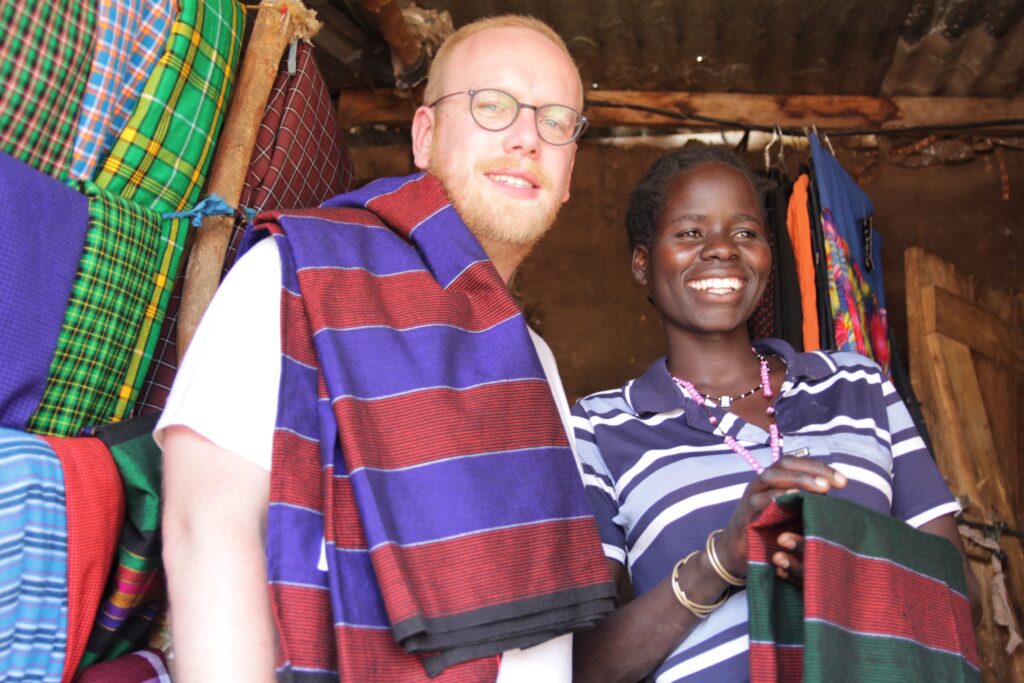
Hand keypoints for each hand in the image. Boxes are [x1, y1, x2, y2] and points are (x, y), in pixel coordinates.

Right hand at [715, 456, 846, 578]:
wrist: (739, 554)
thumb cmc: (770, 532)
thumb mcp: (791, 513)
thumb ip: (807, 501)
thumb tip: (833, 491)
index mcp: (774, 480)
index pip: (796, 462)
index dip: (819, 467)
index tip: (843, 481)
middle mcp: (761, 483)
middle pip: (784, 464)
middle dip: (812, 470)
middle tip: (835, 483)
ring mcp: (751, 496)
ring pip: (772, 477)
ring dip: (799, 480)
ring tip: (823, 488)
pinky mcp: (745, 513)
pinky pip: (761, 500)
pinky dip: (778, 496)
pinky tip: (796, 498)